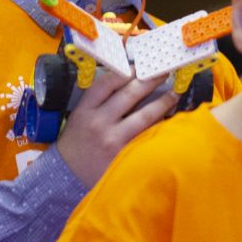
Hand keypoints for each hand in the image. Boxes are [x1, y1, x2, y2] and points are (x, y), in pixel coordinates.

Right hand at [55, 69, 168, 187]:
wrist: (67, 175)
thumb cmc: (78, 142)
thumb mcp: (79, 117)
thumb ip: (99, 102)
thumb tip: (129, 83)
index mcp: (85, 109)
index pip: (107, 83)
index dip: (127, 71)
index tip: (140, 66)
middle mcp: (99, 122)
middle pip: (129, 94)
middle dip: (150, 80)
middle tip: (164, 73)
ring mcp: (113, 139)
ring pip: (145, 115)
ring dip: (163, 102)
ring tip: (174, 95)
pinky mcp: (126, 154)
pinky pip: (148, 135)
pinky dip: (161, 125)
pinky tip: (170, 119)